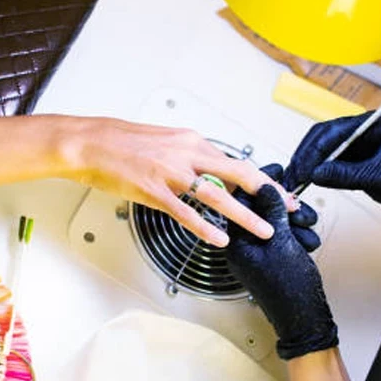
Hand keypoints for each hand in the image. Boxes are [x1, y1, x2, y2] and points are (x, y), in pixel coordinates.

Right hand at [68, 119, 299, 246]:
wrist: (89, 142)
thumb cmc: (122, 143)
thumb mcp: (165, 142)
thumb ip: (190, 158)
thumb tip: (209, 172)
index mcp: (192, 142)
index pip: (238, 161)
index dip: (264, 180)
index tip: (283, 194)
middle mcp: (187, 153)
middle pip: (240, 173)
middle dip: (269, 194)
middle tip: (290, 211)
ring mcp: (171, 172)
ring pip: (218, 194)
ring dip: (245, 215)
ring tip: (264, 231)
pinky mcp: (154, 189)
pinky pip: (185, 211)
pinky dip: (205, 226)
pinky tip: (220, 238)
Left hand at [226, 165, 336, 360]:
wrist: (304, 319)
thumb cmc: (289, 291)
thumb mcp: (282, 242)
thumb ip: (272, 212)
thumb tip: (266, 187)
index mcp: (236, 244)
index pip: (240, 203)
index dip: (259, 184)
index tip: (274, 173)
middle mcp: (243, 249)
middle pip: (257, 210)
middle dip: (280, 203)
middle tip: (293, 196)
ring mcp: (258, 254)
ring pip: (273, 222)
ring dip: (292, 219)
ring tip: (305, 223)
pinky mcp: (273, 259)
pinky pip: (282, 236)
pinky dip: (296, 233)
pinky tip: (306, 237)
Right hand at [284, 112, 380, 235]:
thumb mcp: (379, 178)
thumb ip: (346, 175)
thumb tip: (315, 174)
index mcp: (374, 124)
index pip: (334, 131)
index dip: (314, 150)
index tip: (302, 170)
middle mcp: (363, 130)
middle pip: (324, 136)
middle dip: (306, 155)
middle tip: (293, 176)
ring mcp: (358, 145)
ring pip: (323, 149)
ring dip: (308, 163)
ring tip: (294, 181)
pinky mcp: (354, 160)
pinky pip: (329, 162)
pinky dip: (316, 171)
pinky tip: (306, 182)